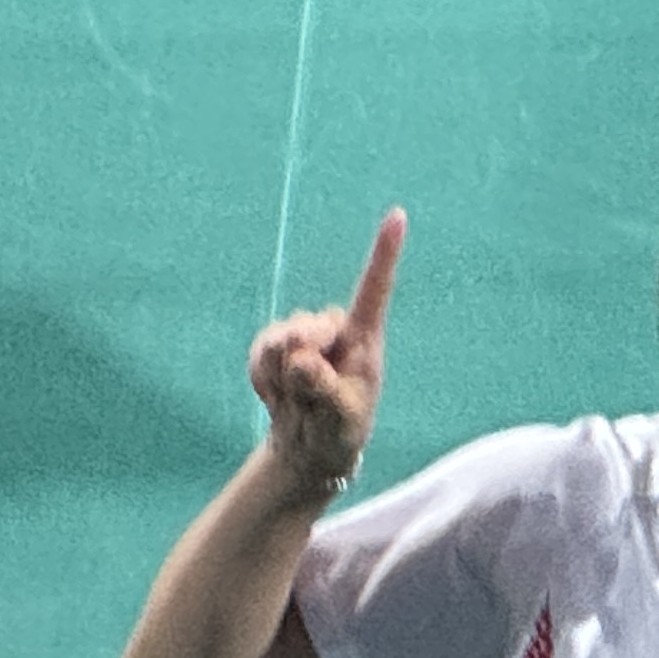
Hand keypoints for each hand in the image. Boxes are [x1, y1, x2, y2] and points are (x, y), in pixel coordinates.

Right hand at [245, 207, 403, 499]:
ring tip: (301, 398)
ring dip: (283, 378)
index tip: (399, 215)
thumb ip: (324, 389)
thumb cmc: (340, 429)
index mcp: (364, 337)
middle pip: (305, 329)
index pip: (374, 289)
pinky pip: (259, 354)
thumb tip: (302, 357)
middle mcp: (333, 325)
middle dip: (301, 365)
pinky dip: (264, 378)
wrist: (309, 443)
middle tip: (314, 397)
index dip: (384, 252)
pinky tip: (279, 394)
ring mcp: (300, 331)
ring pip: (278, 342)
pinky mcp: (272, 343)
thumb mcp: (340, 418)